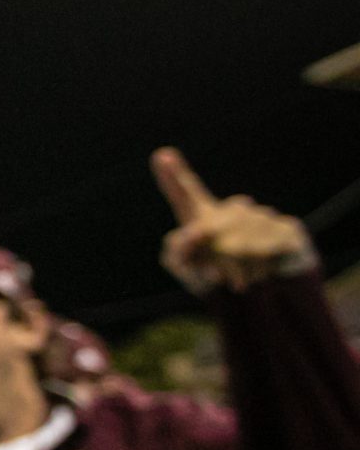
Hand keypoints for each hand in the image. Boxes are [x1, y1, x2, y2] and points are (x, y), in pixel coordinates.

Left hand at [154, 148, 313, 292]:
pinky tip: (262, 273)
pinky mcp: (288, 228)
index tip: (161, 154)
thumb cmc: (223, 279)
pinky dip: (258, 270)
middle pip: (210, 229)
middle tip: (219, 276)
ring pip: (239, 244)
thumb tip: (187, 233)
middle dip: (210, 258)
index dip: (173, 176)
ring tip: (242, 278)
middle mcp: (233, 210)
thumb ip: (177, 255)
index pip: (185, 195)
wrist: (270, 295)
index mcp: (204, 218)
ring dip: (235, 269)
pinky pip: (266, 249)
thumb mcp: (191, 274)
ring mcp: (263, 216)